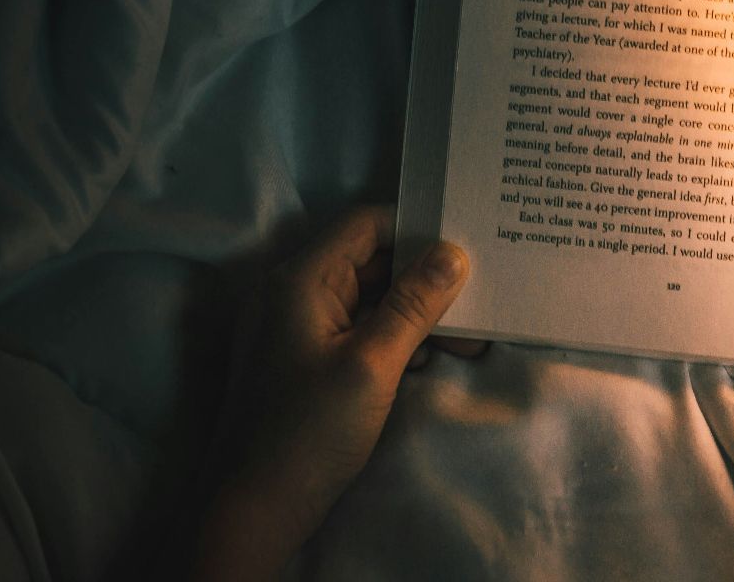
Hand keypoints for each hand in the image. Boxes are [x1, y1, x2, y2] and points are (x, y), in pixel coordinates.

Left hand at [191, 207, 477, 579]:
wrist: (254, 510)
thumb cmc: (308, 431)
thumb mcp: (372, 363)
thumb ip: (413, 303)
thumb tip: (454, 252)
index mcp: (300, 281)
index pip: (364, 224)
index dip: (415, 226)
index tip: (467, 241)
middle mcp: (294, 294)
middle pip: (370, 260)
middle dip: (426, 278)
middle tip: (480, 297)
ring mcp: (297, 328)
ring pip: (369, 298)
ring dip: (416, 313)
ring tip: (467, 339)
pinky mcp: (306, 359)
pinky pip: (358, 328)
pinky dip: (394, 337)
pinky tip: (430, 359)